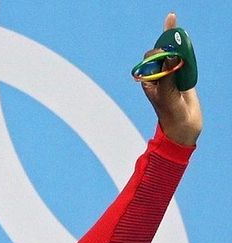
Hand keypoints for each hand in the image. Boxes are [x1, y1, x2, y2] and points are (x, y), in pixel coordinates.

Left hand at [141, 12, 202, 145]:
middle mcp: (159, 75)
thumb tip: (170, 56)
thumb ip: (167, 76)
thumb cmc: (170, 113)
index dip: (157, 52)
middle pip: (161, 52)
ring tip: (173, 25)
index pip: (150, 59)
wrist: (183, 124)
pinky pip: (184, 59)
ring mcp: (171, 74)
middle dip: (166, 43)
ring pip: (173, 54)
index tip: (166, 53)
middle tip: (171, 32)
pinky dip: (185, 52)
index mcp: (149, 80)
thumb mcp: (166, 95)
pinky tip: (185, 46)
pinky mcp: (183, 75)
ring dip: (176, 43)